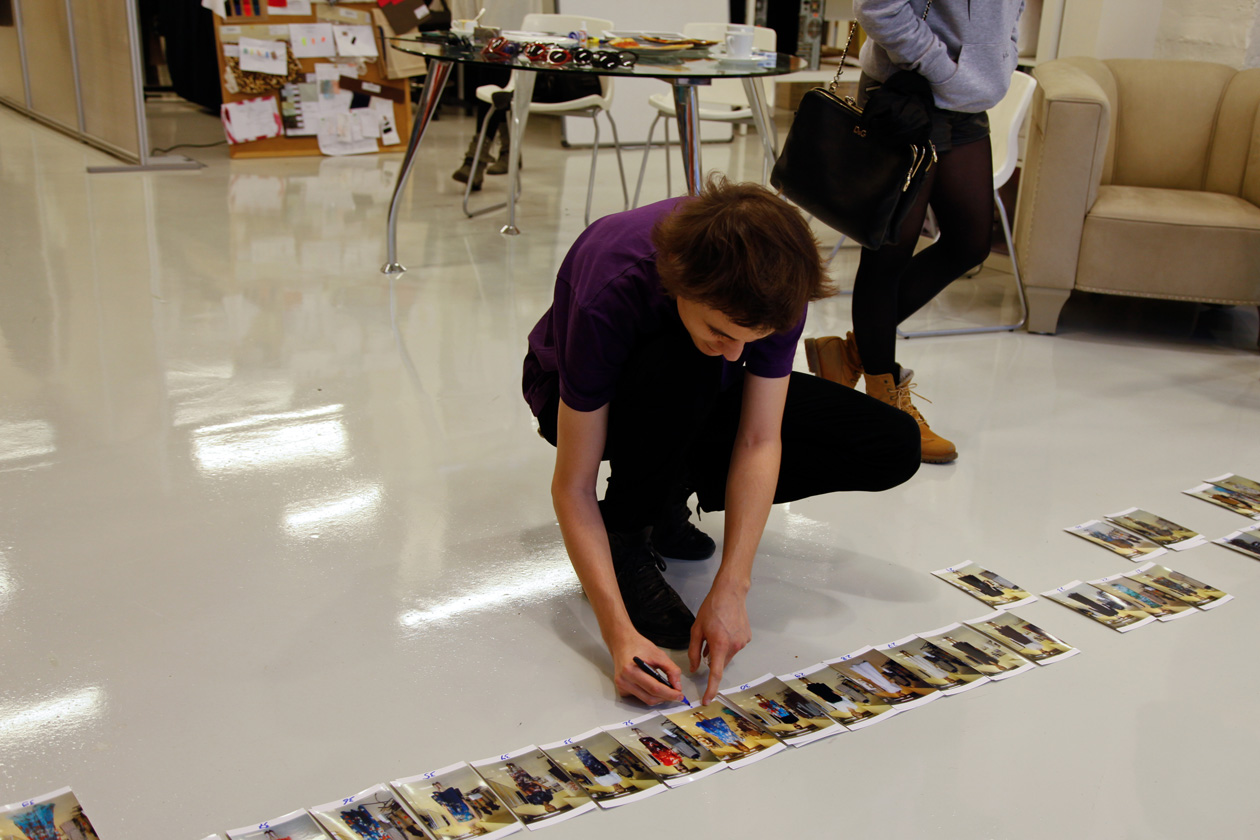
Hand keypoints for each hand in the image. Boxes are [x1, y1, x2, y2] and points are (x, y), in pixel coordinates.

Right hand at [610, 633, 684, 705]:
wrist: (622, 643)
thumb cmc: (638, 646)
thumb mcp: (659, 654)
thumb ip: (671, 670)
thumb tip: (677, 686)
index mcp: (631, 670)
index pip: (654, 688)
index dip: (669, 694)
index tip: (679, 695)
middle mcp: (624, 680)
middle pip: (650, 698)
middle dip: (666, 697)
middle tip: (675, 693)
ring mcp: (622, 686)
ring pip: (646, 700)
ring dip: (659, 697)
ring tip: (665, 689)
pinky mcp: (622, 690)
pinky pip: (640, 698)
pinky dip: (649, 694)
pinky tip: (652, 686)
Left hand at [688, 585, 750, 704]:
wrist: (730, 593)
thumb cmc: (711, 609)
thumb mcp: (697, 630)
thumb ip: (694, 651)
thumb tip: (694, 668)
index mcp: (720, 645)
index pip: (715, 673)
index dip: (711, 689)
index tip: (707, 700)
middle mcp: (734, 646)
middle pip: (721, 663)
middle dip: (712, 658)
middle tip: (707, 643)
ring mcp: (742, 643)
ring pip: (728, 655)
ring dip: (720, 650)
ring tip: (716, 632)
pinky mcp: (747, 638)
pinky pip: (734, 647)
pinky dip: (728, 644)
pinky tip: (724, 630)